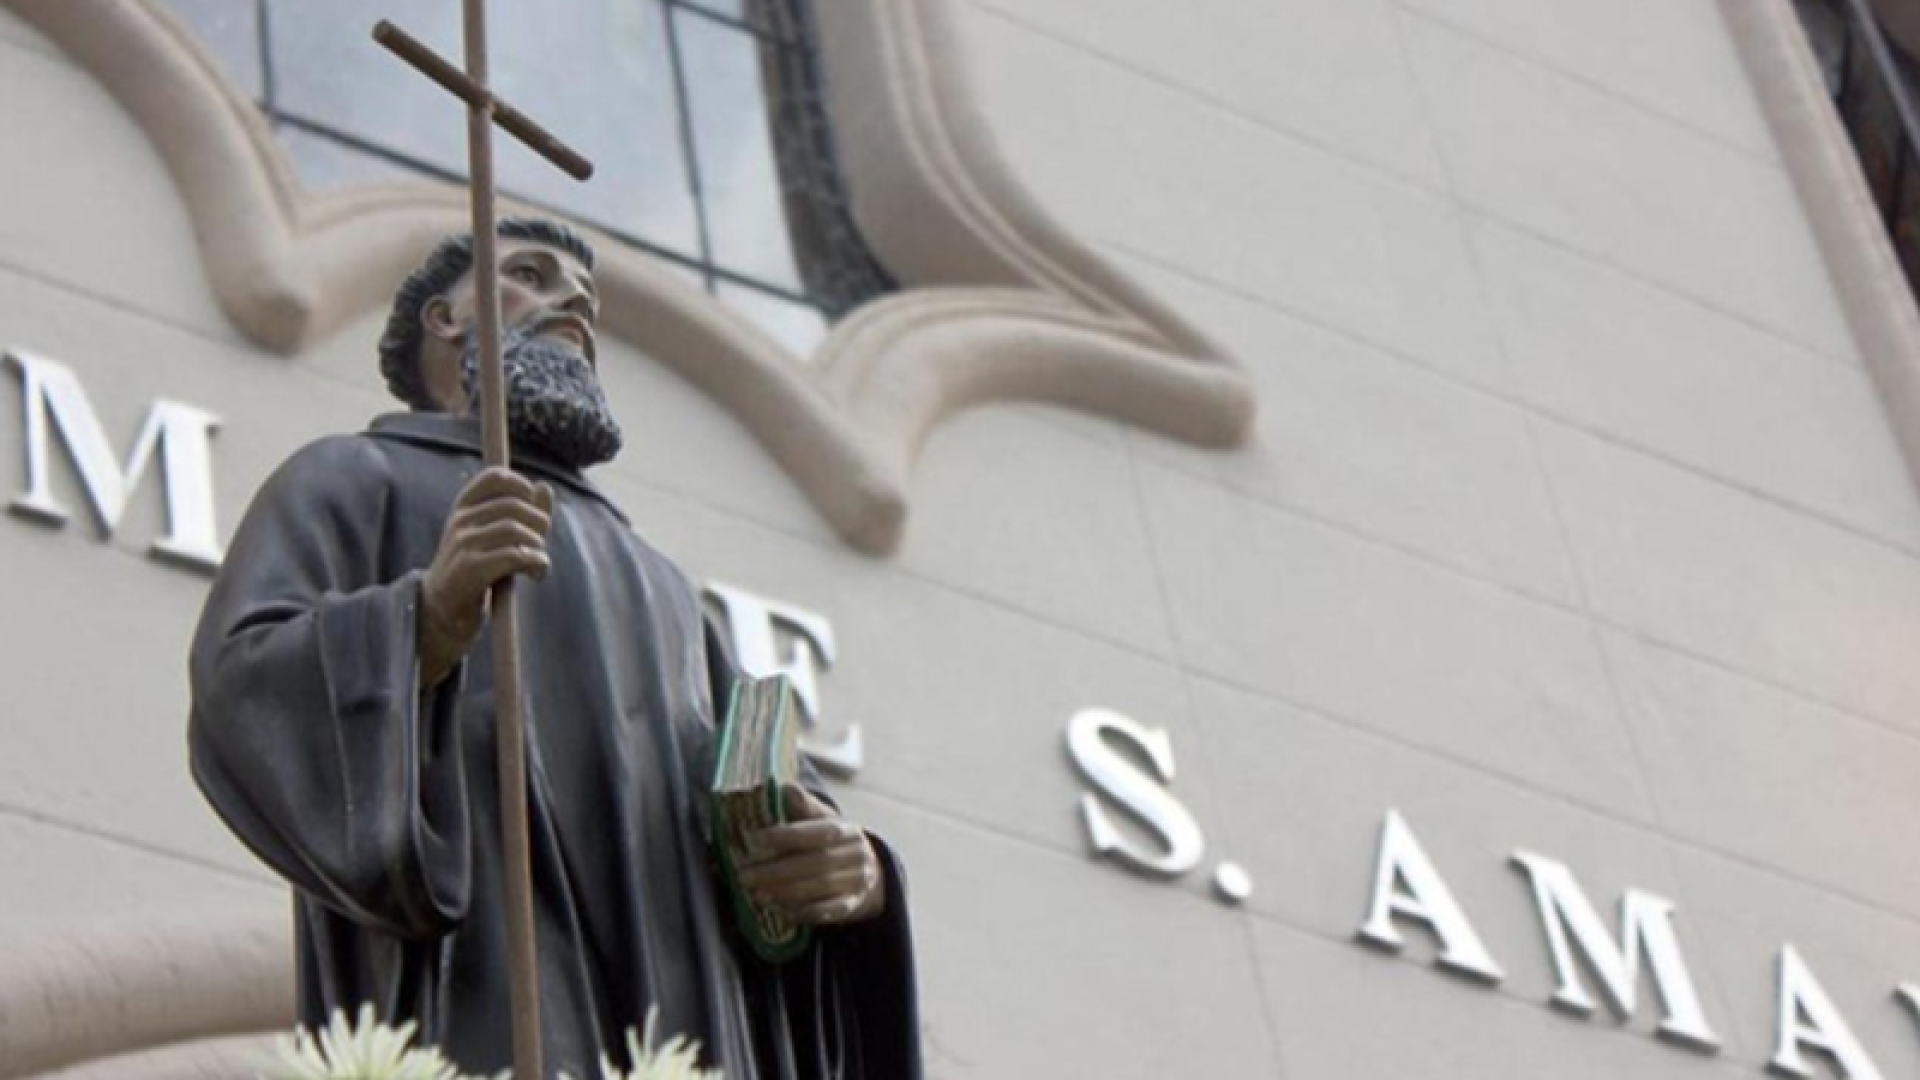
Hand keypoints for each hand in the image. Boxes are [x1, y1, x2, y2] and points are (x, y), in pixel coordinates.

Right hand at [418, 467, 553, 686]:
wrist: (441, 609)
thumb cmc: (473, 569)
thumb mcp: (491, 535)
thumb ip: (521, 511)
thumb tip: (545, 487)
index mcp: (463, 508)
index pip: (494, 477)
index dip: (522, 486)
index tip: (534, 505)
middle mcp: (460, 521)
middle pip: (513, 505)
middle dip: (538, 522)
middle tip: (541, 542)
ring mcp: (463, 544)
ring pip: (514, 529)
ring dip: (538, 545)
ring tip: (539, 561)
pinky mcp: (471, 569)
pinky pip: (514, 556)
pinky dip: (536, 563)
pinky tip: (536, 573)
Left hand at [735, 786, 885, 926]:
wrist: (872, 875)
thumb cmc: (836, 844)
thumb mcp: (826, 821)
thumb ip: (805, 807)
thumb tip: (785, 787)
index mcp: (846, 830)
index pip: (817, 832)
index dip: (788, 835)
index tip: (757, 838)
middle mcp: (855, 855)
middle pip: (814, 863)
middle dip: (776, 870)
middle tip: (745, 875)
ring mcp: (856, 882)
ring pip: (817, 888)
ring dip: (783, 892)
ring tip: (755, 893)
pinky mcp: (851, 906)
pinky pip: (825, 912)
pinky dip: (801, 911)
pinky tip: (779, 910)